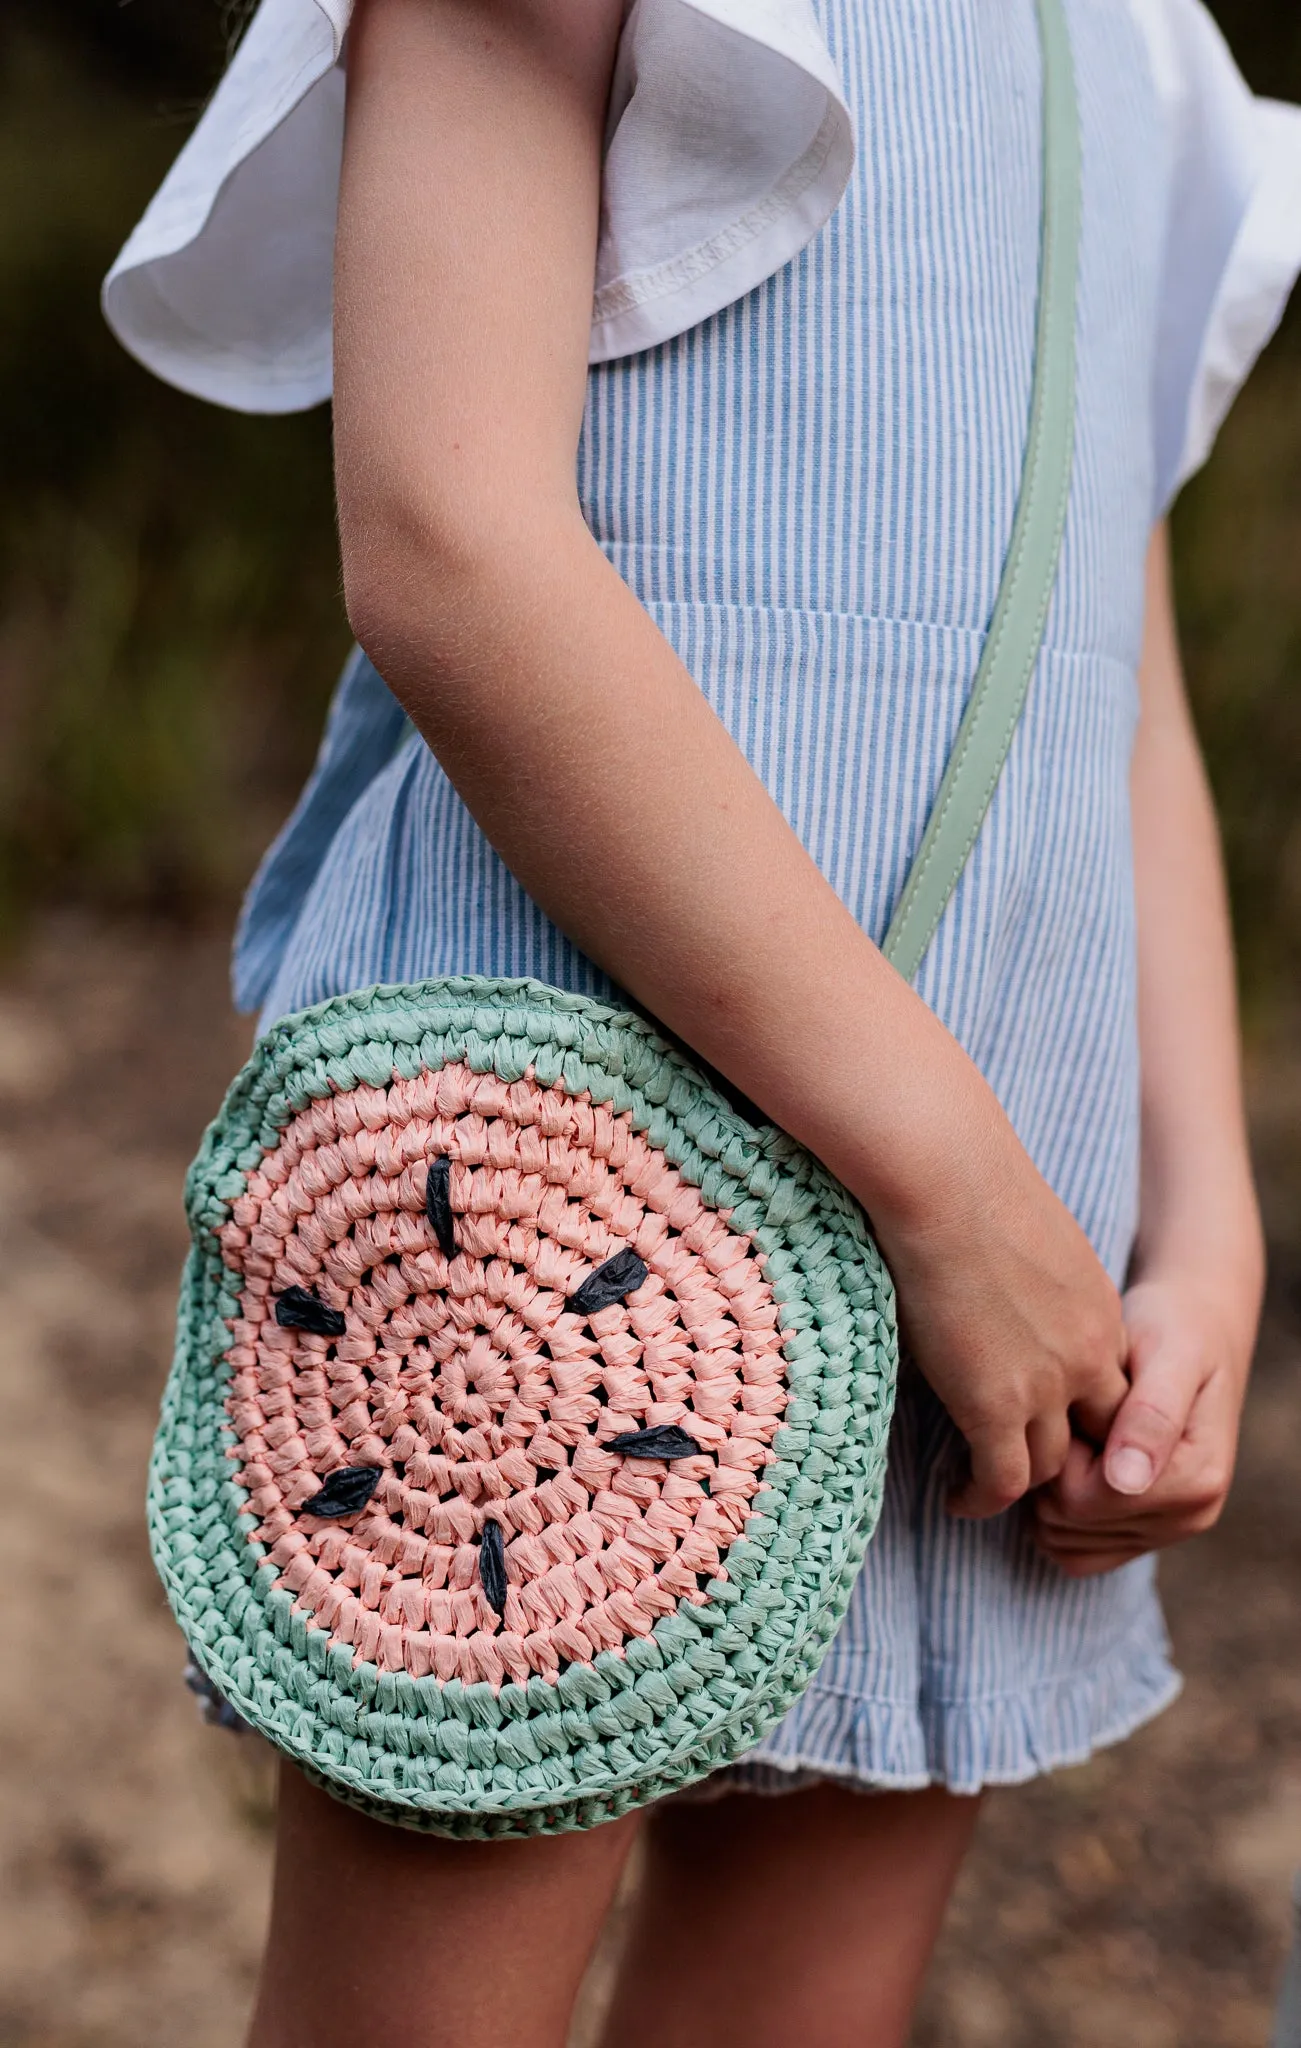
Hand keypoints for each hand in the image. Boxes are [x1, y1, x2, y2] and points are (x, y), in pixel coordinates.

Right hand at [873, 1101, 1129, 1519]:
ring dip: (1019, 1484)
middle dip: (1065, 1458)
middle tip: (1021, 1467)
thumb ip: (1032, 1282)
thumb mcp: (1029, 1239)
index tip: (1040, 1418)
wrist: (949, 1180)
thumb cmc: (968, 1185)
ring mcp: (1046, 1385)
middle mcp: (1088, 1355)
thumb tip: (995, 1287)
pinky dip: (981, 1499)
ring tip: (982, 1487)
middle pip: (1094, 1437)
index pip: (1108, 1389)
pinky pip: (1001, 1481)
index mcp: (1101, 1312)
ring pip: (1048, 1467)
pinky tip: (957, 1497)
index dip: (1077, 1412)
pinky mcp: (996, 1405)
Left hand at [1032, 1273, 1253, 1576]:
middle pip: (1066, 1519)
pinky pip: (1071, 1551)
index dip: (1061, 1448)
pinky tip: (1071, 1460)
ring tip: (1079, 1431)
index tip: (1077, 1400)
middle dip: (1053, 1464)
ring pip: (1060, 1537)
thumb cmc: (1174, 1329)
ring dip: (1050, 1486)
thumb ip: (1151, 1415)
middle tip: (1075, 1410)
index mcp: (1197, 1479)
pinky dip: (1055, 1511)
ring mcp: (1166, 1531)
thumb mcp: (1168, 1355)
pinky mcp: (1142, 1534)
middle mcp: (1189, 1517)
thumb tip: (1127, 1480)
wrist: (1193, 1330)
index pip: (1083, 1498)